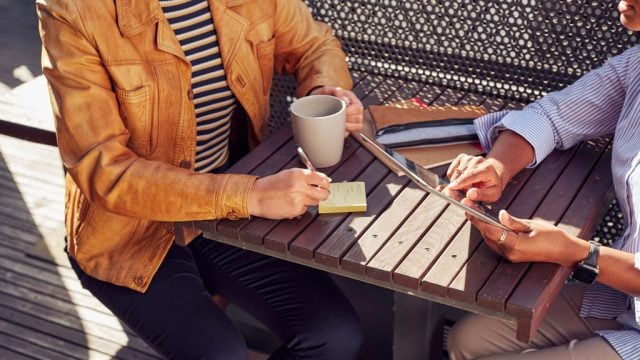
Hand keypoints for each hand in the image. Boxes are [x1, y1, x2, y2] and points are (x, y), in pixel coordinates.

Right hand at [248, 168, 330, 218]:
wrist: (256, 196)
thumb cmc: (271, 185)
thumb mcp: (288, 174)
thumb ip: (305, 176)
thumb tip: (323, 180)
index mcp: (298, 174)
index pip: (321, 178)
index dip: (326, 183)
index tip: (326, 185)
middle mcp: (300, 186)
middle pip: (323, 194)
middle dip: (323, 194)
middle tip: (319, 193)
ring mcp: (298, 199)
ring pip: (315, 202)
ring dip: (309, 200)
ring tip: (297, 197)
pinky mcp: (295, 210)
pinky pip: (305, 209)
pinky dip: (300, 207)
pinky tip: (290, 203)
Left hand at [309, 85, 362, 135]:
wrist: (316, 102)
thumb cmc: (324, 96)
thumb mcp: (327, 90)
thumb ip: (336, 91)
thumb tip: (345, 100)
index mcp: (352, 99)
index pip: (358, 108)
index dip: (350, 111)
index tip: (340, 111)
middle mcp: (355, 110)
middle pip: (359, 118)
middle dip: (347, 119)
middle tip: (337, 117)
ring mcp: (352, 119)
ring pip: (358, 126)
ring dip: (347, 126)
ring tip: (338, 122)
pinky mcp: (347, 127)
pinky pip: (350, 133)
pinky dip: (343, 132)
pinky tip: (337, 127)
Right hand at [446, 154, 506, 202]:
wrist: (491, 175)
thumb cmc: (491, 186)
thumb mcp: (492, 195)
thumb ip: (481, 195)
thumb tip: (470, 194)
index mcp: (488, 169)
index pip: (472, 175)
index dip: (461, 182)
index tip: (452, 187)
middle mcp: (478, 161)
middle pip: (462, 174)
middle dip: (460, 186)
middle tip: (468, 191)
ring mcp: (469, 158)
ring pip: (455, 174)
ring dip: (457, 183)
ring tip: (467, 186)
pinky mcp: (462, 158)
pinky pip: (451, 171)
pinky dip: (453, 178)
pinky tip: (462, 180)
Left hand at [467, 209, 588, 266]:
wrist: (565, 252)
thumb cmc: (552, 237)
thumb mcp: (533, 225)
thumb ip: (514, 222)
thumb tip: (500, 215)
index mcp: (515, 245)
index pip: (491, 231)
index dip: (478, 220)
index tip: (469, 211)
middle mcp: (510, 253)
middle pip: (488, 236)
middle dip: (479, 223)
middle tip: (471, 208)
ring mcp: (511, 256)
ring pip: (491, 241)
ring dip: (485, 229)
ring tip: (478, 214)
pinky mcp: (513, 257)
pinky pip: (498, 244)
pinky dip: (492, 234)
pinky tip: (491, 225)